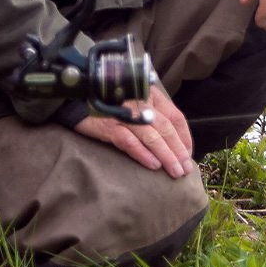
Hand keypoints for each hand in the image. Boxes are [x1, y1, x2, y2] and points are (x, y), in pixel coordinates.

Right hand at [71, 83, 193, 177]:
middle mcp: (140, 102)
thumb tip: (173, 143)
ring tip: (174, 172)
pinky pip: (130, 141)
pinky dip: (143, 154)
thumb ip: (152, 116)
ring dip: (166, 156)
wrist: (76, 99)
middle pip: (166, 128)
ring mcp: (125, 114)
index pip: (175, 116)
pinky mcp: (109, 125)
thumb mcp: (135, 104)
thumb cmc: (110, 104)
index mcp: (150, 94)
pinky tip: (153, 165)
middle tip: (185, 170)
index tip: (188, 155)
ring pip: (152, 136)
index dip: (185, 137)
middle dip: (178, 151)